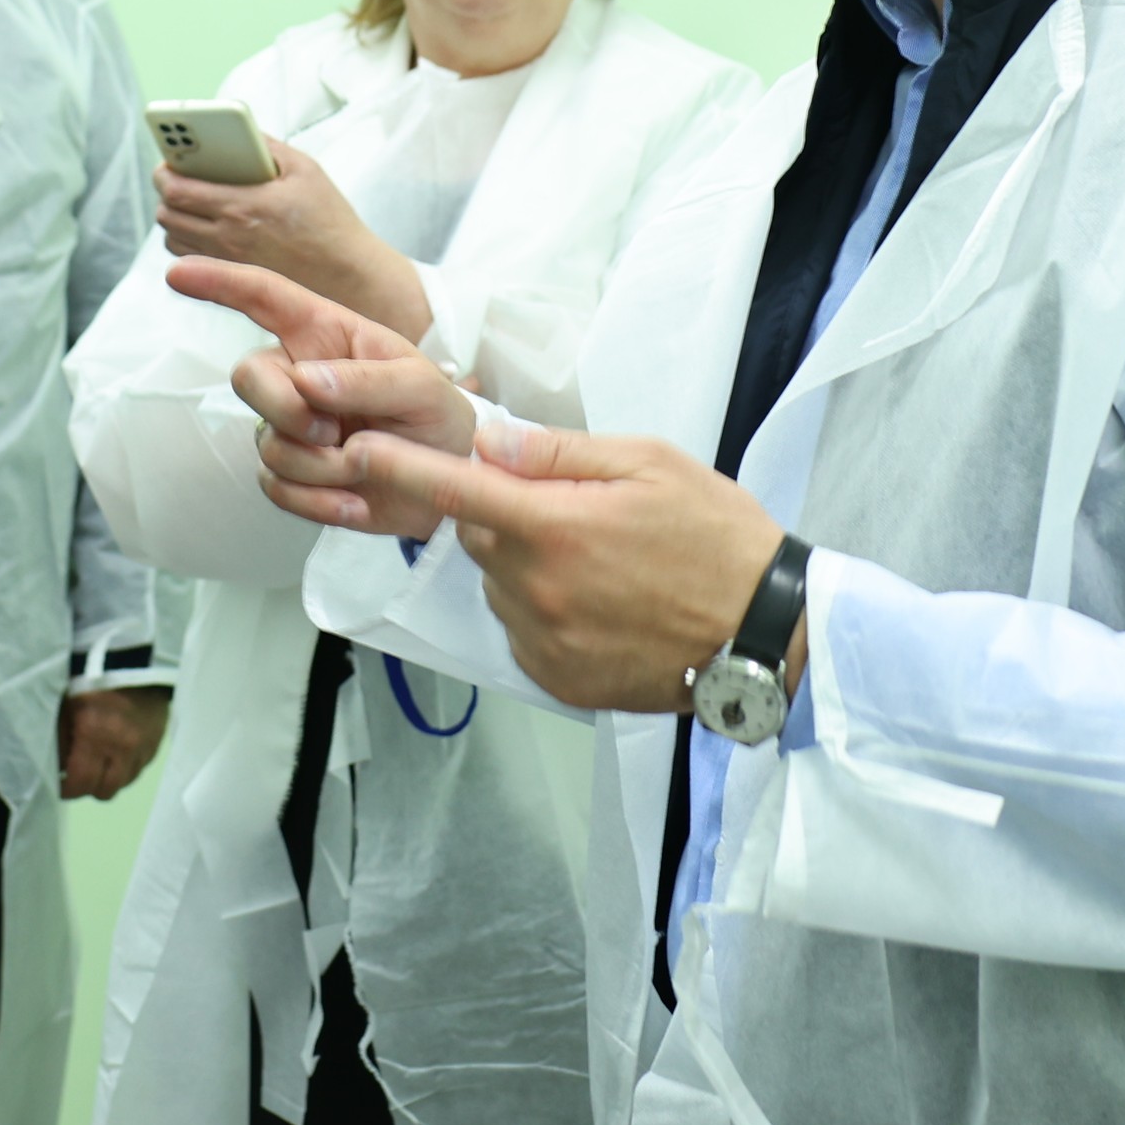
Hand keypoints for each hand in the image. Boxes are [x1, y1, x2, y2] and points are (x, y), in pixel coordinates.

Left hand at [57, 685, 172, 801]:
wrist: (132, 660)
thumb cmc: (90, 680)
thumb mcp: (66, 706)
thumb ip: (59, 740)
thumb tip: (55, 769)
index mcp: (95, 734)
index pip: (80, 783)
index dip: (66, 790)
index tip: (59, 784)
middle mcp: (122, 747)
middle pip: (104, 791)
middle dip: (87, 786)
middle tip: (77, 774)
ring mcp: (143, 748)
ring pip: (123, 784)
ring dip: (108, 778)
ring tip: (97, 763)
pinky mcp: (156, 745)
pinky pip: (138, 770)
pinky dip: (124, 768)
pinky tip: (115, 753)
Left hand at [155, 137, 429, 335]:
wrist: (348, 275)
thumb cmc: (330, 220)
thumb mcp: (304, 169)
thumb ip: (266, 145)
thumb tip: (237, 131)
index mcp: (244, 206)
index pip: (177, 190)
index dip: (164, 172)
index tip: (167, 160)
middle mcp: (228, 237)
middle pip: (167, 213)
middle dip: (166, 191)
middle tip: (178, 175)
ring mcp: (226, 262)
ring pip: (172, 238)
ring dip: (174, 215)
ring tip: (191, 198)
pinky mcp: (231, 277)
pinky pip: (188, 258)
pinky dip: (186, 239)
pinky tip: (205, 224)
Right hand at [170, 259, 476, 540]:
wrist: (448, 483)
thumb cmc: (437, 416)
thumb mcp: (424, 387)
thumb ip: (369, 378)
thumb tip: (306, 380)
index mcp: (326, 335)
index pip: (264, 298)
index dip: (219, 282)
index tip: (177, 272)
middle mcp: (298, 374)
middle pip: (247, 376)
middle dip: (284, 408)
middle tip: (333, 431)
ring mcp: (290, 426)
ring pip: (267, 442)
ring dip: (321, 465)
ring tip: (366, 465)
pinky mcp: (291, 476)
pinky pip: (277, 488)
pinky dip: (318, 501)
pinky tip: (355, 501)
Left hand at [349, 419, 787, 713]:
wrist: (768, 634)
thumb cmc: (718, 538)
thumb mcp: (650, 464)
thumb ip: (559, 454)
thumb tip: (489, 443)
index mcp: (554, 527)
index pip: (453, 491)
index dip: (398, 468)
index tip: (356, 450)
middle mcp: (536, 590)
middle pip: (480, 538)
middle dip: (505, 518)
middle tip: (572, 515)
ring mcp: (544, 642)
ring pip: (502, 588)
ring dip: (528, 570)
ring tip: (603, 568)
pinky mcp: (558, 681)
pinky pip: (526, 633)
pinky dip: (547, 615)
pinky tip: (604, 608)